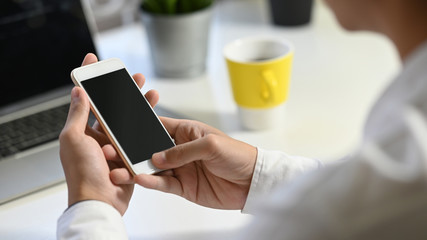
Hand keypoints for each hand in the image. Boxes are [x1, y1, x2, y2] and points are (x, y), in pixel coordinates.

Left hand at [59, 53, 158, 214]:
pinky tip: (155, 117)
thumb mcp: (74, 139)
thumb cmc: (83, 174)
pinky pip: (139, 137)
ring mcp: (114, 145)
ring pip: (129, 120)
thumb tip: (78, 91)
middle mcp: (98, 136)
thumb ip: (78, 115)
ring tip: (152, 94)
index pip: (85, 99)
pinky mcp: (128, 156)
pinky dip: (147, 126)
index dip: (88, 78)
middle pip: (112, 106)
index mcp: (82, 131)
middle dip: (123, 89)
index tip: (93, 60)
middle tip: (134, 77)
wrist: (100, 202)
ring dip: (140, 106)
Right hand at [110, 118, 256, 209]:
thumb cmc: (237, 155)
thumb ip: (182, 151)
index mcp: (186, 132)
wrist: (252, 182)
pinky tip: (139, 180)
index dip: (140, 126)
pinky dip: (151, 183)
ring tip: (119, 170)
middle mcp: (180, 149)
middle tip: (112, 151)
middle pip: (149, 148)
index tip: (120, 127)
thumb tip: (157, 157)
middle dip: (131, 150)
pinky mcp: (183, 186)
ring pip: (152, 168)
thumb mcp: (210, 145)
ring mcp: (180, 168)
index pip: (158, 126)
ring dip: (135, 169)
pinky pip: (162, 184)